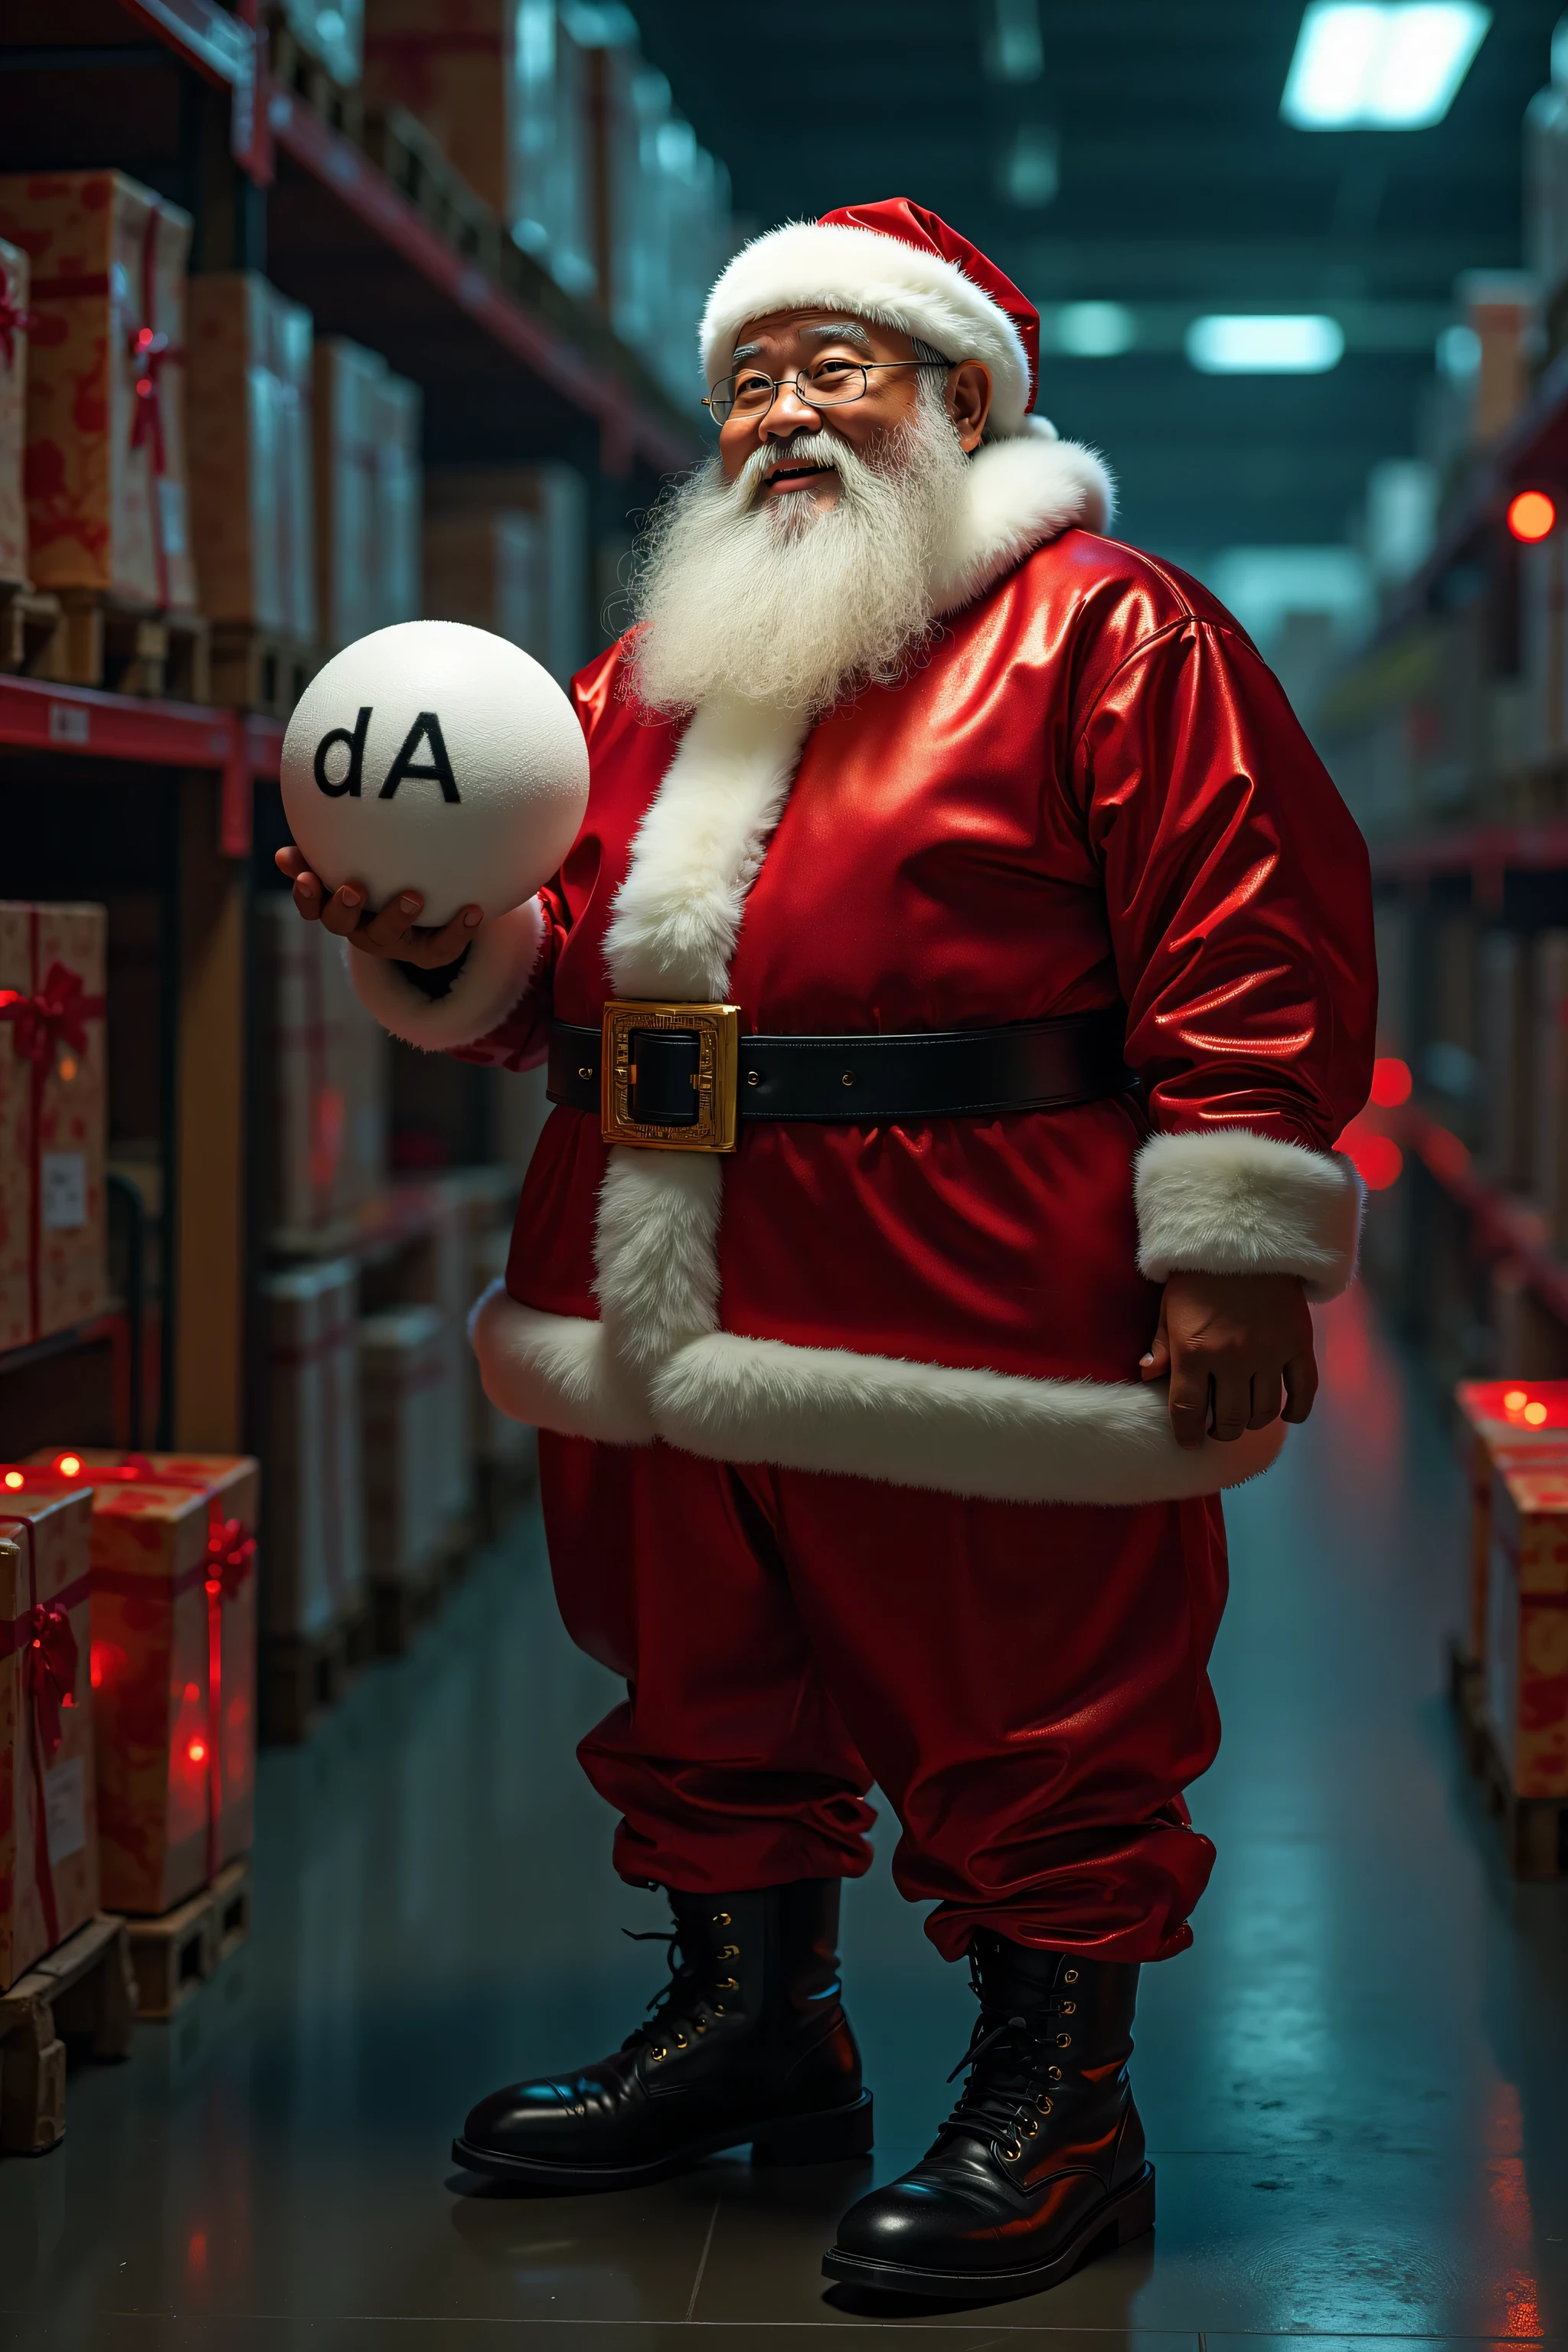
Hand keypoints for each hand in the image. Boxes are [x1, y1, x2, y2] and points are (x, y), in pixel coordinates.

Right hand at [274, 845, 482, 966]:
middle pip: (344, 926)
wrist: (432, 911)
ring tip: (413, 896)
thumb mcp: (355, 862)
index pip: (313, 906)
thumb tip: (280, 856)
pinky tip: (474, 910)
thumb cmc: (384, 875)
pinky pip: (442, 948)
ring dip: (397, 917)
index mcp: (341, 908)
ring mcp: (395, 943)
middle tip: (353, 889)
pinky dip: (458, 931)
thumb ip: (323, 852)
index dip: (306, 897)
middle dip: (346, 909)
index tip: (305, 878)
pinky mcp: (427, 953)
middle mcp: (362, 929)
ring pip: (389, 937)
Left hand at [1140, 1270, 1316, 1449]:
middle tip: (1217, 1427)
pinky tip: (1287, 1416)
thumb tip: (1149, 1376)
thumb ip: (1161, 1346)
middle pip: (1230, 1418)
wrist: (1244, 1240)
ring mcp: (1270, 1354)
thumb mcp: (1169, 1309)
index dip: (1187, 1433)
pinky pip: (1304, 1390)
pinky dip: (1296, 1410)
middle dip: (1221, 1430)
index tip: (1189, 1442)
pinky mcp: (1299, 1344)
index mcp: (1195, 1352)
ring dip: (1252, 1422)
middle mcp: (1233, 1360)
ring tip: (1244, 1417)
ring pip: (1264, 1411)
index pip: (1189, 1411)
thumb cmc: (1199, 1277)